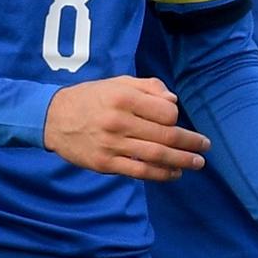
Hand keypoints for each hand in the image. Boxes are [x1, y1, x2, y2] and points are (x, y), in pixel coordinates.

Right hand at [41, 76, 209, 180]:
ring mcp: (111, 145)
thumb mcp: (118, 83)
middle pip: (165, 136)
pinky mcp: (105, 163)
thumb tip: (174, 102)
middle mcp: (118, 121)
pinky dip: (161, 174)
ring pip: (156, 156)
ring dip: (181, 162)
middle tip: (205, 147)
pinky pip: (139, 171)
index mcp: (124, 98)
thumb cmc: (91, 98)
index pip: (166, 112)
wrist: (52, 118)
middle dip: (190, 143)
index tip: (176, 121)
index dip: (175, 118)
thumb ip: (148, 87)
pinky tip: (174, 174)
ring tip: (197, 163)